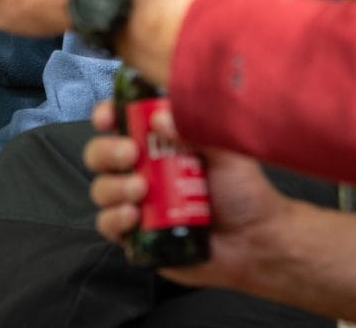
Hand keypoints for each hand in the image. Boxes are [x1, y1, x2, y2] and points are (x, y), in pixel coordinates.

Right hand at [85, 101, 292, 290]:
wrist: (255, 240)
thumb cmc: (242, 191)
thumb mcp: (224, 151)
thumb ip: (193, 128)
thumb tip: (159, 117)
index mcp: (158, 142)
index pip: (119, 121)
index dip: (105, 115)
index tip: (108, 118)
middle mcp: (142, 169)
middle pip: (99, 153)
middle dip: (107, 151)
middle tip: (130, 154)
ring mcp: (136, 202)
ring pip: (101, 189)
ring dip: (114, 186)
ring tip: (141, 190)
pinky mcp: (136, 235)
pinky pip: (107, 225)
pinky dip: (114, 219)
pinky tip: (134, 216)